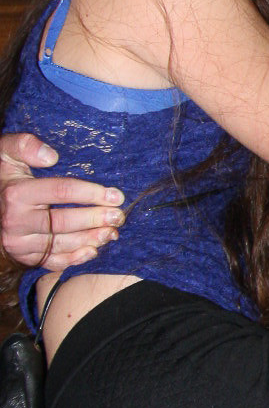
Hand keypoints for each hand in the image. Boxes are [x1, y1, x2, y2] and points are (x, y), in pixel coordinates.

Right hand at [0, 132, 123, 271]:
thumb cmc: (3, 175)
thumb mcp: (6, 153)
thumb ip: (24, 146)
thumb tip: (51, 156)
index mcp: (16, 194)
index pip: (61, 192)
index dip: (91, 193)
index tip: (115, 195)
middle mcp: (16, 221)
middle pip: (64, 221)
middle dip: (95, 219)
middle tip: (119, 216)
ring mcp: (19, 242)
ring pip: (61, 243)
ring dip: (90, 240)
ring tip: (112, 232)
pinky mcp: (24, 256)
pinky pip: (53, 261)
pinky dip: (75, 259)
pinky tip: (94, 251)